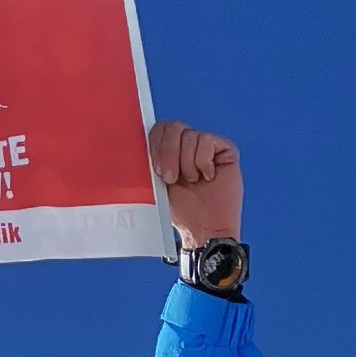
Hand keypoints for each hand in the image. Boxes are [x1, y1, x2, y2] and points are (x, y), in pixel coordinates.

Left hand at [148, 121, 241, 248]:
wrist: (204, 229)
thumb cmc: (180, 212)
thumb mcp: (155, 186)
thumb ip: (147, 165)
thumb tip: (132, 146)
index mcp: (168, 151)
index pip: (159, 129)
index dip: (155, 144)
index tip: (156, 170)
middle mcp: (187, 145)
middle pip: (173, 127)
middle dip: (168, 153)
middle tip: (171, 178)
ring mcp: (205, 145)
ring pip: (190, 136)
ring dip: (187, 165)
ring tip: (193, 182)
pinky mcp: (224, 149)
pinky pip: (206, 142)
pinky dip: (203, 163)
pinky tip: (208, 177)